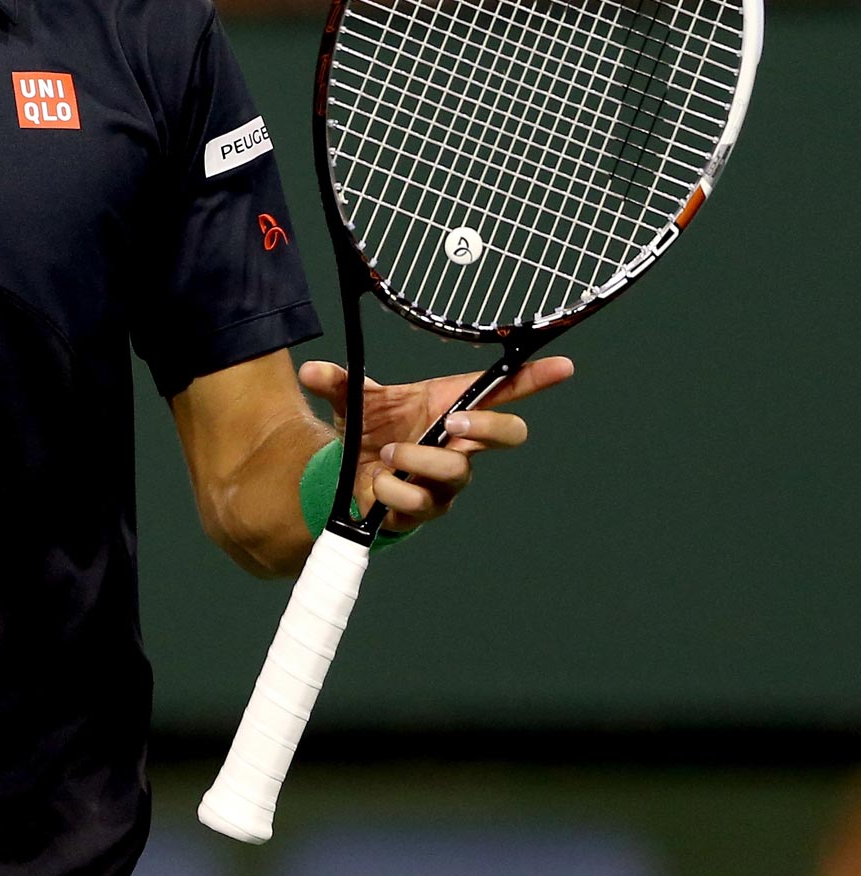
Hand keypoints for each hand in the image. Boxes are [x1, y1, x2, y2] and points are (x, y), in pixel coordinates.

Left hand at [298, 356, 571, 529]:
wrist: (344, 471)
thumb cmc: (369, 427)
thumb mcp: (351, 399)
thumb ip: (336, 382)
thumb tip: (311, 371)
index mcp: (450, 408)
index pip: (503, 393)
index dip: (535, 379)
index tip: (565, 366)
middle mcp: (459, 445)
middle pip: (508, 436)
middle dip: (487, 427)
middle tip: (452, 422)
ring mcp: (447, 481)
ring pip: (457, 472)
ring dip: (417, 459)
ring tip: (385, 452)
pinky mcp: (425, 509)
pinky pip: (419, 502)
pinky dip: (392, 488)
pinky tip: (375, 480)